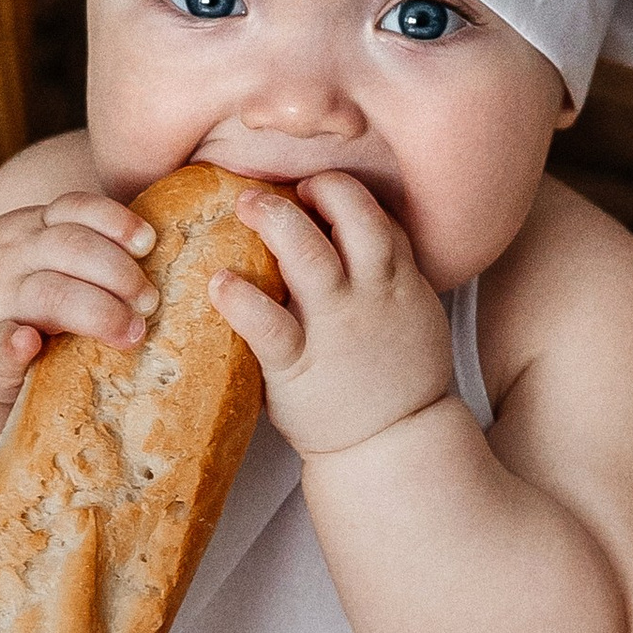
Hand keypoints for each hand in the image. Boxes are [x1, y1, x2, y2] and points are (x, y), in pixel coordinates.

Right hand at [0, 191, 157, 402]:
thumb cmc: (15, 294)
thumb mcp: (41, 256)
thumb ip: (87, 250)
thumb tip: (172, 256)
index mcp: (34, 230)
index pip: (77, 208)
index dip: (116, 222)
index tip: (148, 242)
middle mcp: (14, 256)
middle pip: (72, 249)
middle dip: (119, 273)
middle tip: (151, 303)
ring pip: (47, 293)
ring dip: (94, 310)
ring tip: (130, 333)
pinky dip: (11, 343)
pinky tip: (28, 343)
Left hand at [210, 175, 457, 459]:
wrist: (396, 443)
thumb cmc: (397, 377)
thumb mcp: (413, 313)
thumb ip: (388, 271)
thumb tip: (350, 229)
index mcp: (399, 281)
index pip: (376, 216)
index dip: (340, 192)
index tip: (309, 191)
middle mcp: (371, 295)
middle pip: (351, 217)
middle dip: (313, 189)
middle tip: (268, 191)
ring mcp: (336, 328)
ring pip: (309, 257)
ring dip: (274, 221)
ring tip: (243, 206)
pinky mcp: (298, 366)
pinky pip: (267, 324)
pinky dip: (241, 298)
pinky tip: (219, 282)